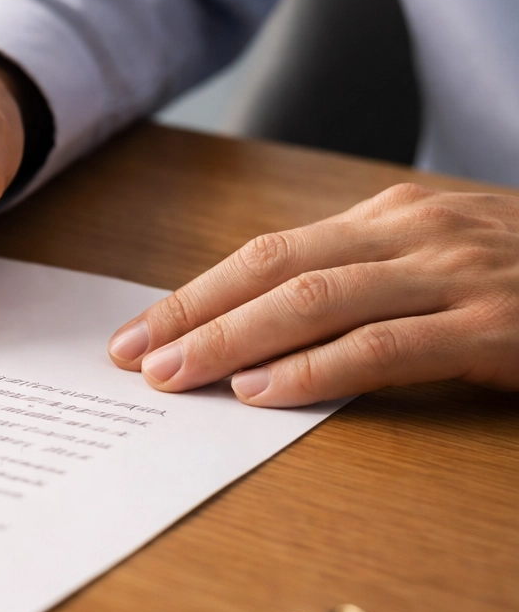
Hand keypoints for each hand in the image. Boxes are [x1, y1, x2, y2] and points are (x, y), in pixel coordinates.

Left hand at [107, 183, 518, 405]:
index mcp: (393, 218)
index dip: (194, 294)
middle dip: (190, 315)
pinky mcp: (496, 326)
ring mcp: (457, 274)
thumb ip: (365, 284)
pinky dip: (315, 371)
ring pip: (314, 301)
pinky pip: (386, 348)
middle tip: (129, 357)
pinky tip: (264, 394)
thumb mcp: (444, 264)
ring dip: (231, 342)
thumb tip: (262, 331)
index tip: (136, 331)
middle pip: (272, 270)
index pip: (267, 252)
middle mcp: (415, 232)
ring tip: (174, 377)